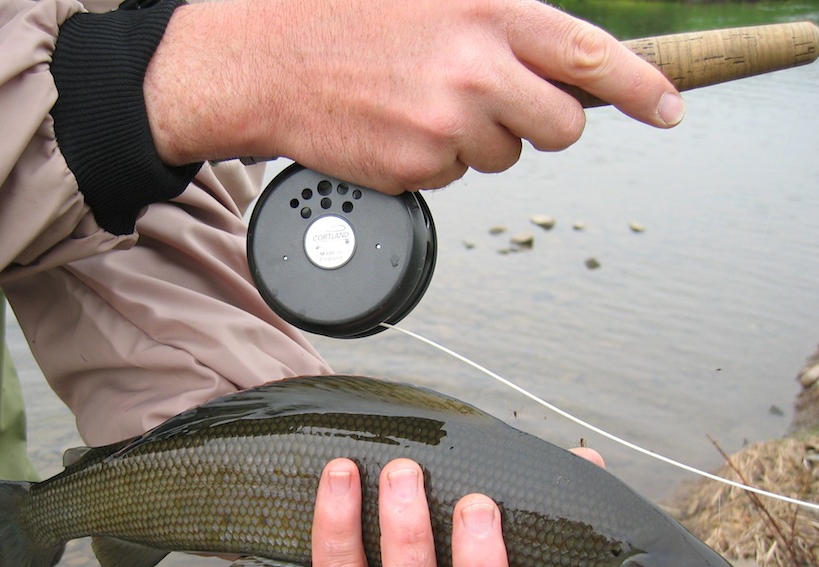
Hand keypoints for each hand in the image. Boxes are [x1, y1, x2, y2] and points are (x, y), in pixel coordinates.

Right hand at [145, 0, 683, 191]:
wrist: (267, 59)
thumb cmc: (348, 19)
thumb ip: (505, 25)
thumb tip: (562, 65)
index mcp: (490, 10)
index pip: (593, 57)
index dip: (645, 88)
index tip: (670, 111)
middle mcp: (478, 68)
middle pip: (561, 128)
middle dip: (541, 126)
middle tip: (500, 107)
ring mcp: (447, 123)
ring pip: (504, 157)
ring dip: (477, 140)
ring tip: (423, 104)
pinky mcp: (416, 166)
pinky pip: (453, 177)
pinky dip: (433, 160)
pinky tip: (396, 126)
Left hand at [290, 452, 682, 566]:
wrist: (316, 545)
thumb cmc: (405, 533)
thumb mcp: (460, 522)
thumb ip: (521, 498)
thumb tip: (586, 459)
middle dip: (482, 566)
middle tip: (480, 502)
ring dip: (409, 532)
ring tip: (403, 471)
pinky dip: (338, 519)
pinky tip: (342, 473)